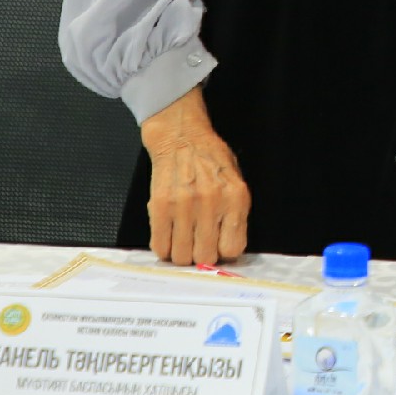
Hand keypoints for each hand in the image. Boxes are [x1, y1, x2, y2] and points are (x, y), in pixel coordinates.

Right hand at [140, 86, 249, 266]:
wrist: (182, 137)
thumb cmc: (211, 160)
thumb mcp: (236, 182)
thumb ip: (235, 215)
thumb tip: (229, 250)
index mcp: (235, 197)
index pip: (233, 248)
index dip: (225, 252)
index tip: (220, 248)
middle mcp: (211, 203)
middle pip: (205, 256)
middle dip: (203, 256)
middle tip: (200, 245)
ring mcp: (183, 206)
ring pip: (181, 256)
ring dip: (182, 254)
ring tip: (184, 241)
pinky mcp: (159, 206)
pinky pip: (160, 245)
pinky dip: (164, 248)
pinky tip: (169, 237)